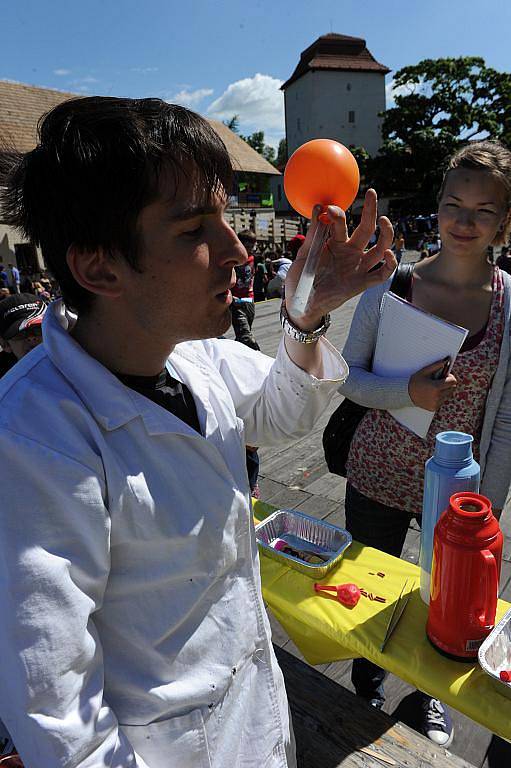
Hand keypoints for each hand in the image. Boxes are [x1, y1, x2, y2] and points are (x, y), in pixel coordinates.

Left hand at [284, 189, 395, 328]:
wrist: (301, 305)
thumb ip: (313, 234)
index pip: (341, 223)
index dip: (338, 214)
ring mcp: (358, 267)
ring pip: (380, 247)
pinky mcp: (362, 283)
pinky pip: (382, 273)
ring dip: (385, 233)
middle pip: (366, 228)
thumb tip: (318, 207)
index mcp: (335, 243)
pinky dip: (389, 264)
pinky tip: (388, 254)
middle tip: (371, 193)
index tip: (330, 208)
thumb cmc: (300, 279)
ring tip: (384, 220)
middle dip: (370, 210)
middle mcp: (350, 252)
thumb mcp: (303, 255)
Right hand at [408, 360, 456, 410]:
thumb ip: (436, 366)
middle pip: (452, 388)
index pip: (453, 381)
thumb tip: (446, 361)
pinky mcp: (434, 407)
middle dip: (448, 384)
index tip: (446, 376)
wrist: (406, 394)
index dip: (451, 377)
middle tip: (440, 381)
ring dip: (445, 390)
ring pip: (448, 395)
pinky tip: (432, 394)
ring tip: (435, 388)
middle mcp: (437, 397)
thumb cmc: (415, 382)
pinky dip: (440, 397)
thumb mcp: (424, 372)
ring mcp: (436, 403)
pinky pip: (442, 401)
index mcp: (436, 387)